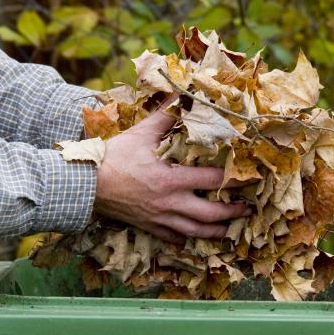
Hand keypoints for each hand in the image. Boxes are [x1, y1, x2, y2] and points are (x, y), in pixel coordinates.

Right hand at [94, 106, 248, 243]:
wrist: (85, 184)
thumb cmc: (114, 157)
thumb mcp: (141, 133)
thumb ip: (165, 116)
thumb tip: (182, 95)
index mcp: (172, 179)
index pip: (212, 181)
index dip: (233, 180)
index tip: (248, 178)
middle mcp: (171, 203)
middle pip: (211, 214)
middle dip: (233, 212)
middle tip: (248, 208)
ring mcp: (160, 218)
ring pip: (196, 232)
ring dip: (216, 232)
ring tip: (230, 229)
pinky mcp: (149, 227)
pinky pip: (173, 238)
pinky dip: (186, 239)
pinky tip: (194, 237)